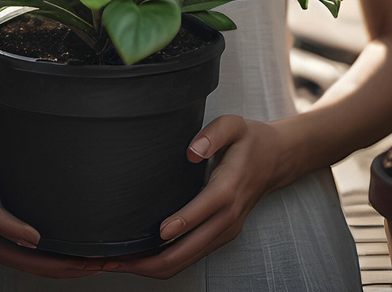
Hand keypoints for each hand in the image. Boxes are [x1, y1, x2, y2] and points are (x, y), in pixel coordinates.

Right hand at [0, 103, 106, 278]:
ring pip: (11, 261)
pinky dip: (40, 266)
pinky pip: (12, 258)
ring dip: (49, 269)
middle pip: (5, 252)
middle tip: (84, 264)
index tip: (36, 237)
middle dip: (45, 263)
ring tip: (88, 268)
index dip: (10, 226)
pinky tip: (69, 265)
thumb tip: (6, 92)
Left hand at [103, 115, 286, 280]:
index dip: (179, 224)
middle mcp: (226, 218)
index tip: (156, 232)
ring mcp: (224, 231)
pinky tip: (141, 260)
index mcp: (227, 190)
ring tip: (117, 264)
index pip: (201, 213)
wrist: (276, 160)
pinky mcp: (220, 236)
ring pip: (186, 261)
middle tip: (114, 259)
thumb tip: (191, 151)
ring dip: (153, 267)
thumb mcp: (234, 125)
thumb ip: (213, 135)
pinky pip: (190, 257)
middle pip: (188, 251)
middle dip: (151, 260)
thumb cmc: (249, 140)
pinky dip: (165, 263)